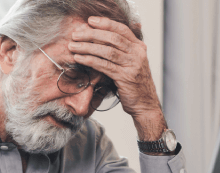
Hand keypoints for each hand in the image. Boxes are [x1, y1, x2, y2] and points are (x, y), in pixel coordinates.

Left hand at [69, 16, 166, 140]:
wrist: (146, 104)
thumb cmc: (135, 84)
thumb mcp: (132, 63)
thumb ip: (122, 50)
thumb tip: (101, 37)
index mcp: (139, 47)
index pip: (121, 29)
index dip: (105, 23)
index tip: (90, 21)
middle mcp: (137, 54)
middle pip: (112, 38)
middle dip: (92, 34)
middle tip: (76, 34)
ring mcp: (132, 65)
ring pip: (107, 51)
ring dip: (87, 47)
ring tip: (73, 46)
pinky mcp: (125, 77)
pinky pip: (104, 66)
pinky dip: (90, 60)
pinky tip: (79, 58)